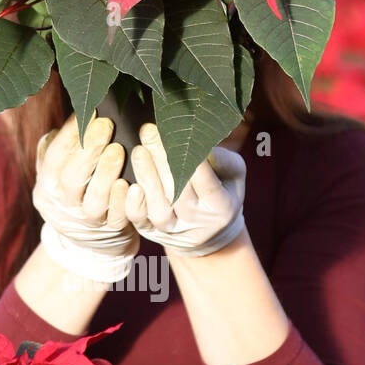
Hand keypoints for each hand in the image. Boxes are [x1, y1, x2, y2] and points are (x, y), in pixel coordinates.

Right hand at [32, 114, 138, 281]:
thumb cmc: (71, 190)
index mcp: (47, 186)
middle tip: (106, 125)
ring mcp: (88, 221)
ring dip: (106, 174)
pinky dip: (123, 201)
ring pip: (95, 201)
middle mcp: (63, 205)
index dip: (70, 135)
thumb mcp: (55, 173)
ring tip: (118, 149)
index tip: (88, 112)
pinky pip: (117, 217)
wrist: (84, 238)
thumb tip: (70, 118)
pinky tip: (131, 183)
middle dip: (89, 150)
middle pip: (72, 179)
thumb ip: (55, 149)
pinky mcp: (111, 230)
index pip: (55, 158)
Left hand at [125, 123, 246, 256]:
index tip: (178, 132)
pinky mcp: (153, 232)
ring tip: (140, 151)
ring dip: (146, 176)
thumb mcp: (234, 175)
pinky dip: (133, 204)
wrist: (209, 233)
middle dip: (162, 159)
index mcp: (222, 207)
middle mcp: (197, 222)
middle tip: (150, 131)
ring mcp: (174, 230)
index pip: (206, 181)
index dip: (191, 158)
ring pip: (158, 207)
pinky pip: (140, 221)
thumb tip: (202, 145)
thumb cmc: (221, 191)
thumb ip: (224, 160)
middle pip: (178, 191)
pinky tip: (130, 184)